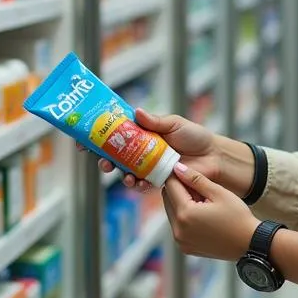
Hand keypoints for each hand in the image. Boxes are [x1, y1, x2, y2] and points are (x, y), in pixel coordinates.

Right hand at [97, 109, 220, 191]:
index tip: (84, 141)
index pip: (116, 133)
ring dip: (120, 175)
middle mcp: (141, 150)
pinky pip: (141, 184)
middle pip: (115, 155)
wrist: (213, 157)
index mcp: (142, 133)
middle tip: (102, 163)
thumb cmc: (195, 137)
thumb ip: (155, 122)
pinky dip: (137, 184)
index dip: (99, 136)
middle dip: (104, 160)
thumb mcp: (174, 124)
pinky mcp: (156, 180)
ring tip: (123, 176)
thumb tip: (136, 112)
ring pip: (125, 171)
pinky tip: (139, 182)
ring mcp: (147, 166)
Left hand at [162, 162, 255, 260]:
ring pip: (171, 212)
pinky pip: (178, 226)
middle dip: (178, 189)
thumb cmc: (238, 217)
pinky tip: (202, 214)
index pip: (170, 186)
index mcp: (186, 214)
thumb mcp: (218, 192)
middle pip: (167, 199)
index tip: (185, 171)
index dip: (176, 175)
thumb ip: (195, 179)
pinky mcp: (185, 247)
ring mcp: (181, 241)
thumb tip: (178, 168)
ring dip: (181, 203)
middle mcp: (178, 230)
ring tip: (203, 202)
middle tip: (198, 187)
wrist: (250, 244)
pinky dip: (185, 217)